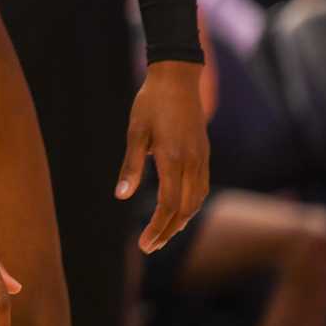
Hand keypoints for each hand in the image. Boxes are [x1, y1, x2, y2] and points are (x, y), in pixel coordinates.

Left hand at [118, 61, 209, 252]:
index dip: (158, 227)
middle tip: (149, 247)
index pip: (169, 205)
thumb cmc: (150, 103)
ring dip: (180, 221)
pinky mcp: (204, 154)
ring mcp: (202, 159)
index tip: (144, 244)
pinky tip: (178, 211)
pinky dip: (190, 205)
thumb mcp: (135, 133)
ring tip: (162, 235)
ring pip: (196, 200)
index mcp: (173, 158)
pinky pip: (201, 187)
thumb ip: (130, 167)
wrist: (178, 78)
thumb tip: (121, 196)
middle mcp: (192, 162)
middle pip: (184, 209)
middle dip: (168, 231)